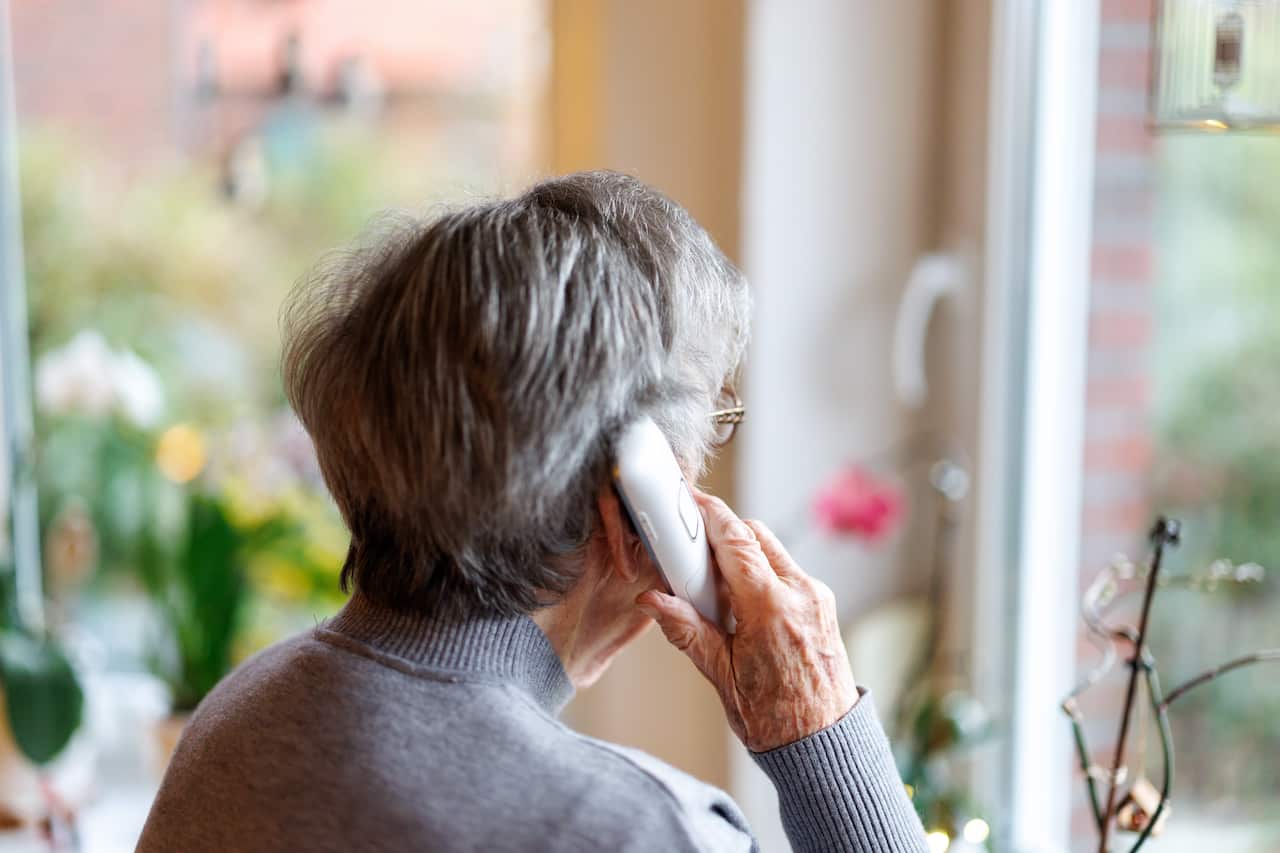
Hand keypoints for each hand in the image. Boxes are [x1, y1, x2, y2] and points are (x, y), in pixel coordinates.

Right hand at [636, 492, 857, 751]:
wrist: (826, 747)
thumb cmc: (775, 721)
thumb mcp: (721, 676)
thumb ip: (687, 631)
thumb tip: (651, 601)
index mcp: (770, 608)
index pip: (735, 540)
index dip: (708, 514)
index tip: (688, 500)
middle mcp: (800, 593)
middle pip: (756, 535)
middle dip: (723, 531)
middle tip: (691, 546)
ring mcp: (816, 597)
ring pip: (773, 550)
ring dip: (743, 551)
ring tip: (714, 582)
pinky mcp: (823, 604)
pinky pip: (787, 570)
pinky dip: (762, 571)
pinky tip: (742, 600)